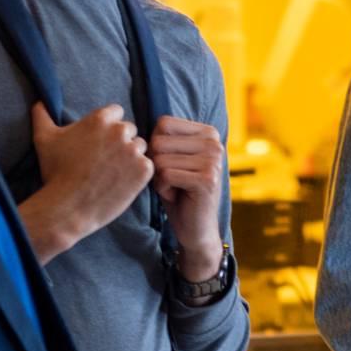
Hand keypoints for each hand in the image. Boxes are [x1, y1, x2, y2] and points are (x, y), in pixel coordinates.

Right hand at [18, 103, 152, 262]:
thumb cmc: (56, 172)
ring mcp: (134, 150)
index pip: (116, 112)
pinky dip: (138, 173)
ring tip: (113, 172)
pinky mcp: (144, 169)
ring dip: (131, 156)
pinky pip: (148, 165)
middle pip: (129, 129)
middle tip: (104, 160)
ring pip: (139, 146)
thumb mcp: (44, 139)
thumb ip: (42, 115)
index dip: (108, 127)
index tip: (98, 142)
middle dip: (119, 141)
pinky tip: (122, 182)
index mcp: (100, 119)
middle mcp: (120, 131)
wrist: (68, 207)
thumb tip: (39, 102)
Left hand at [149, 116, 226, 281]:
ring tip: (174, 187)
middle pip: (159, 141)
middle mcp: (214, 143)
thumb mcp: (172, 159)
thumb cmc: (178, 190)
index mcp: (208, 132)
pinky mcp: (207, 179)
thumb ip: (163, 139)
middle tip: (172, 179)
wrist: (196, 228)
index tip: (170, 163)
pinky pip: (165, 175)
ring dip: (159, 178)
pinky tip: (175, 195)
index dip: (156, 146)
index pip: (164, 123)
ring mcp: (213, 160)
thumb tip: (136, 125)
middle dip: (155, 163)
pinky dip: (162, 188)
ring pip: (160, 159)